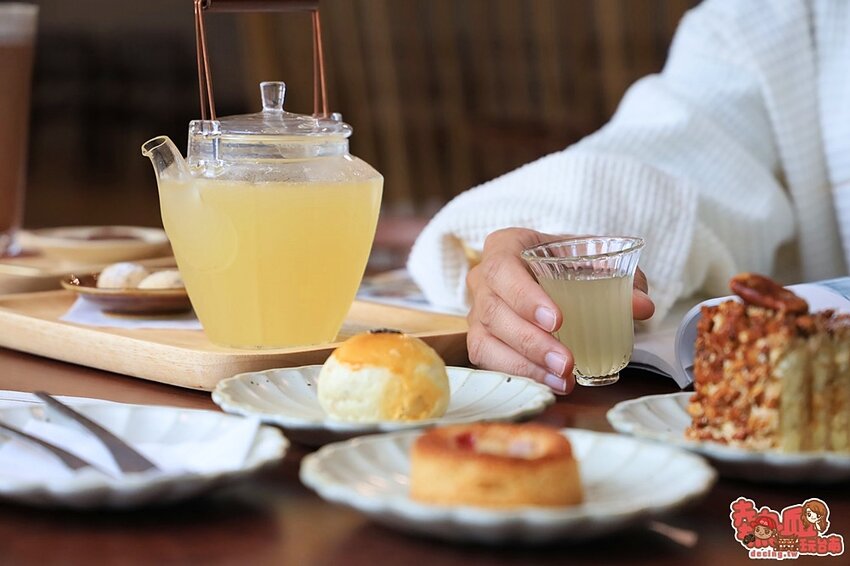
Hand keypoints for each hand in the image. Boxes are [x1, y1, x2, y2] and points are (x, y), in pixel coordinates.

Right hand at [465, 228, 654, 393]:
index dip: (525, 297)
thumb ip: (618, 277)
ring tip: (563, 380)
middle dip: (531, 343)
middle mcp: (482, 279)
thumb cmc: (562, 260)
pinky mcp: (479, 340)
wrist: (541, 270)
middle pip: (495, 312)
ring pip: (485, 342)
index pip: (503, 269)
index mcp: (503, 247)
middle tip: (566, 363)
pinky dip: (521, 375)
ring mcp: (476, 312)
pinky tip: (551, 384)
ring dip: (526, 366)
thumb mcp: (589, 258)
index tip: (558, 320)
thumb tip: (643, 307)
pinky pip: (489, 362)